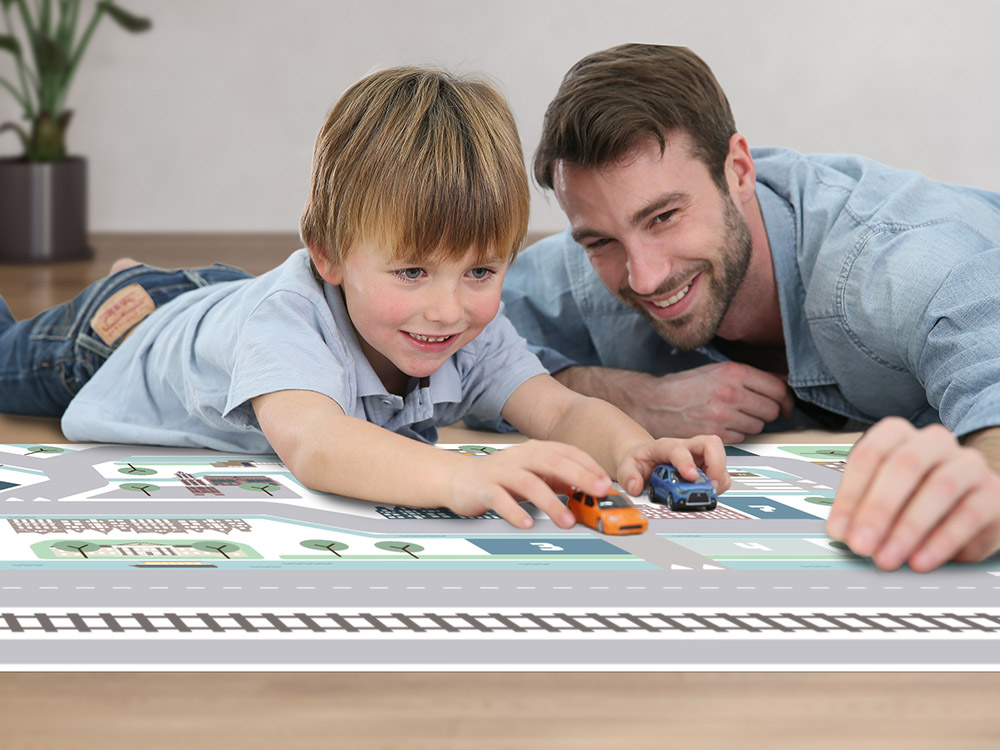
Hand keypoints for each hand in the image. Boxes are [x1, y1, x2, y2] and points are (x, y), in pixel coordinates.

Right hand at [446, 440, 611, 529]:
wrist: (458, 478)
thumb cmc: (500, 477)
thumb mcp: (532, 473)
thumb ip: (558, 478)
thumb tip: (588, 489)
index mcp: (535, 451)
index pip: (567, 452)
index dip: (589, 466)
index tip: (606, 482)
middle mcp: (519, 457)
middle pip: (553, 462)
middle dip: (579, 476)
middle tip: (598, 493)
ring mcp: (501, 472)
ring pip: (529, 483)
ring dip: (551, 502)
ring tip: (566, 520)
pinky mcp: (484, 488)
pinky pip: (501, 500)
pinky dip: (515, 512)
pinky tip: (527, 523)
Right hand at [559, 362, 793, 442]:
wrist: (655, 402)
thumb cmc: (685, 386)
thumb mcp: (717, 371)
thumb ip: (749, 376)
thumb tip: (783, 382)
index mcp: (734, 372)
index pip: (777, 389)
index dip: (786, 400)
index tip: (785, 405)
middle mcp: (731, 393)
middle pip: (772, 409)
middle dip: (767, 412)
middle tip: (755, 411)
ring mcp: (723, 415)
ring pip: (758, 426)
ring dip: (751, 424)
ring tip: (733, 417)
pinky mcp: (715, 434)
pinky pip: (742, 438)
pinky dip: (736, 435)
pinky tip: (722, 426)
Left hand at [614, 434, 730, 497]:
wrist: (645, 460)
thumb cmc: (640, 461)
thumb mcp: (627, 467)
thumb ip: (628, 476)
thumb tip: (635, 487)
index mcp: (665, 446)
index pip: (678, 449)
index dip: (686, 462)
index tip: (690, 476)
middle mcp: (686, 448)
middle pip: (711, 444)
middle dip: (716, 464)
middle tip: (710, 484)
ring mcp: (698, 457)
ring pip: (720, 459)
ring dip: (719, 478)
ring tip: (707, 492)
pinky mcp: (706, 468)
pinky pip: (721, 474)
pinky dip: (718, 486)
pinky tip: (706, 492)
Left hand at [826, 418, 999, 571]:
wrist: (971, 503)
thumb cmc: (916, 496)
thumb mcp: (885, 498)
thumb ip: (862, 509)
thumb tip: (842, 533)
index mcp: (898, 434)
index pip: (870, 455)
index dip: (851, 494)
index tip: (839, 530)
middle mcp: (934, 442)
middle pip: (904, 466)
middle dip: (878, 509)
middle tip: (861, 545)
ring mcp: (967, 464)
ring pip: (939, 488)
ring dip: (908, 528)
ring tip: (888, 558)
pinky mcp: (993, 493)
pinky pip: (969, 515)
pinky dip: (941, 542)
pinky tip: (921, 561)